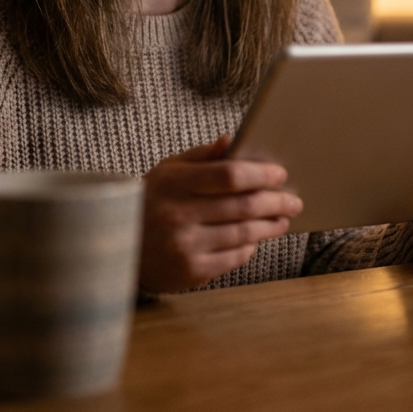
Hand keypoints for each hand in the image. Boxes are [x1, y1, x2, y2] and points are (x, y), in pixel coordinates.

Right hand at [139, 134, 302, 292]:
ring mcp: (185, 246)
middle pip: (243, 206)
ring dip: (270, 226)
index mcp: (173, 183)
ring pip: (243, 233)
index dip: (260, 175)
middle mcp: (178, 215)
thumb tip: (232, 140)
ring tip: (283, 219)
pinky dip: (250, 247)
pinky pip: (233, 257)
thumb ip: (202, 156)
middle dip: (275, 202)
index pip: (228, 175)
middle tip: (294, 200)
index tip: (280, 174)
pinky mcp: (191, 272)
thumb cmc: (151, 201)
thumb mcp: (168, 171)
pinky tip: (257, 239)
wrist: (119, 246)